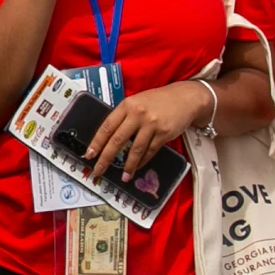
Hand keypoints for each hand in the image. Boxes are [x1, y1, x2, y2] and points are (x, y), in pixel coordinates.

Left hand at [81, 81, 201, 178]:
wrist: (185, 98)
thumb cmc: (158, 100)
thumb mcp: (137, 102)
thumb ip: (124, 116)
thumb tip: (109, 138)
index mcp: (127, 105)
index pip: (107, 126)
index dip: (97, 142)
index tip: (89, 154)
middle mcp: (138, 114)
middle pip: (117, 140)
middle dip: (106, 158)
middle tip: (99, 170)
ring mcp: (151, 124)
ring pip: (134, 149)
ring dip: (128, 165)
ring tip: (123, 176)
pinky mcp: (164, 133)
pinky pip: (149, 151)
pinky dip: (142, 161)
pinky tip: (136, 167)